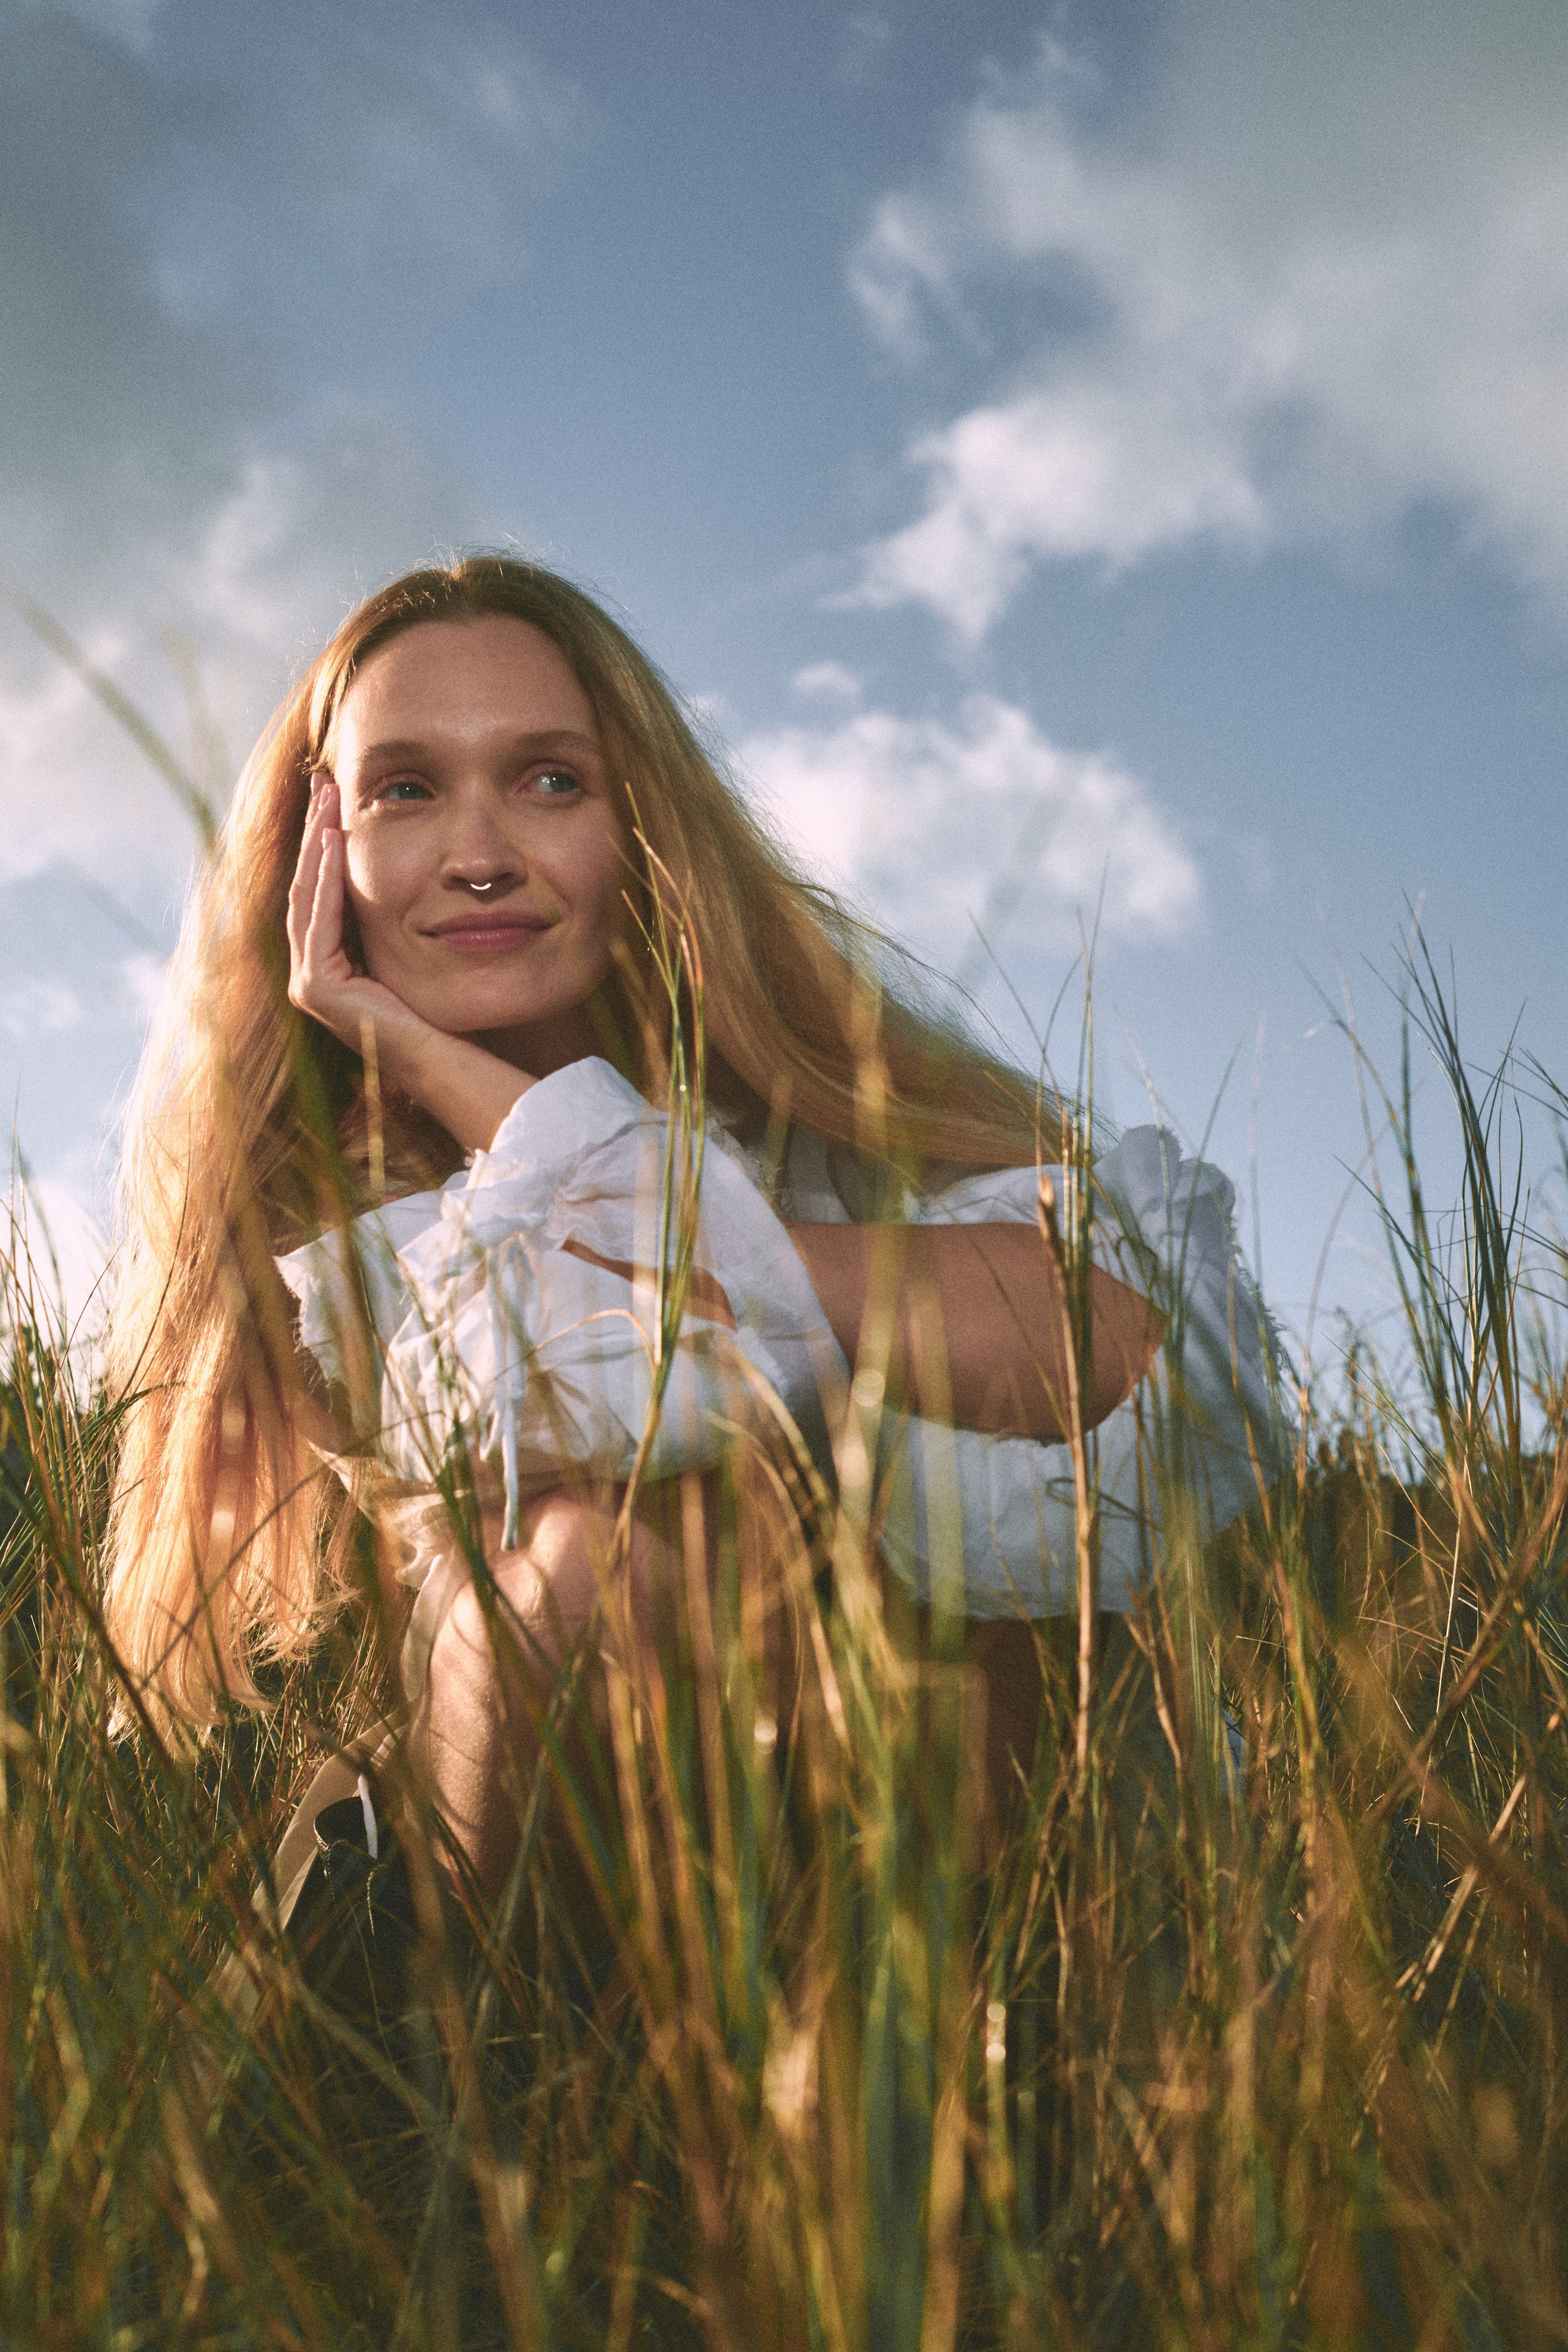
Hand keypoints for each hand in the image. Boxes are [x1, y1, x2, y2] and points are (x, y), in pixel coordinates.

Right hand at [287, 773, 442, 1088]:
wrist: (448, 1052)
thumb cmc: (440, 1003)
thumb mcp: (413, 941)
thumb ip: (395, 909)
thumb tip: (415, 860)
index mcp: (330, 960)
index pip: (321, 887)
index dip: (324, 837)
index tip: (335, 790)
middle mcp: (311, 970)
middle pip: (307, 884)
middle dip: (314, 829)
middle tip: (322, 779)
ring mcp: (308, 982)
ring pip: (307, 894)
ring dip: (316, 842)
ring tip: (327, 798)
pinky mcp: (316, 989)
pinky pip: (319, 919)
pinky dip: (326, 878)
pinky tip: (335, 840)